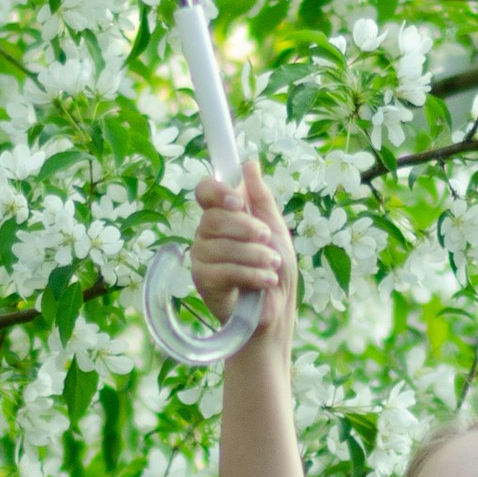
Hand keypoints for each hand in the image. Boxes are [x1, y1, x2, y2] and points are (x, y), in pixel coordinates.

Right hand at [191, 163, 295, 356]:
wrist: (276, 313)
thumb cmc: (275, 272)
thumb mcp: (275, 230)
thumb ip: (261, 199)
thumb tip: (249, 163)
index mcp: (223, 218)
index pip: (205, 192)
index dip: (217, 192)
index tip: (238, 202)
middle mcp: (207, 235)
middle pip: (213, 217)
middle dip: (246, 228)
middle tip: (267, 241)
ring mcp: (202, 258)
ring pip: (220, 245)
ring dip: (254, 255)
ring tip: (272, 266)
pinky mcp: (203, 282)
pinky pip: (222, 269)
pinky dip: (250, 273)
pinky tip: (264, 281)